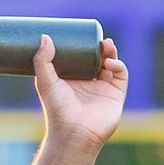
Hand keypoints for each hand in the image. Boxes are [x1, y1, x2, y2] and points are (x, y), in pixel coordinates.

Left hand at [34, 32, 126, 149]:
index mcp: (74, 79)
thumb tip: (45, 36)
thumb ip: (42, 60)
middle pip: (99, 58)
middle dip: (101, 46)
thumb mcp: (45, 82)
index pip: (82, 57)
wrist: (73, 132)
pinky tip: (110, 62)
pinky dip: (118, 65)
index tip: (83, 32)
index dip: (85, 44)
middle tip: (98, 38)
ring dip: (111, 52)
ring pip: (112, 64)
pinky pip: (121, 76)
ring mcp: (104, 89)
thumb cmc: (57, 110)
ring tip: (106, 45)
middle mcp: (90, 83)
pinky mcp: (116, 95)